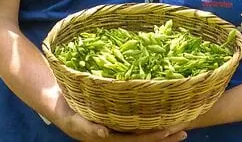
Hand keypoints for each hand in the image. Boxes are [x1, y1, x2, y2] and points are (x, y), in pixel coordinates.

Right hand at [57, 104, 186, 141]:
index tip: (169, 130)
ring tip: (181, 123)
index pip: (135, 140)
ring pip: (143, 130)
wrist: (57, 104)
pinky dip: (151, 118)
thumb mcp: (74, 120)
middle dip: (164, 136)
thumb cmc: (65, 112)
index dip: (153, 137)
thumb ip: (87, 128)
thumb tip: (104, 133)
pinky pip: (137, 121)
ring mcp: (118, 127)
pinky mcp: (117, 117)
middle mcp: (116, 134)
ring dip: (161, 129)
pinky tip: (163, 112)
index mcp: (108, 138)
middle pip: (144, 138)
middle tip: (184, 131)